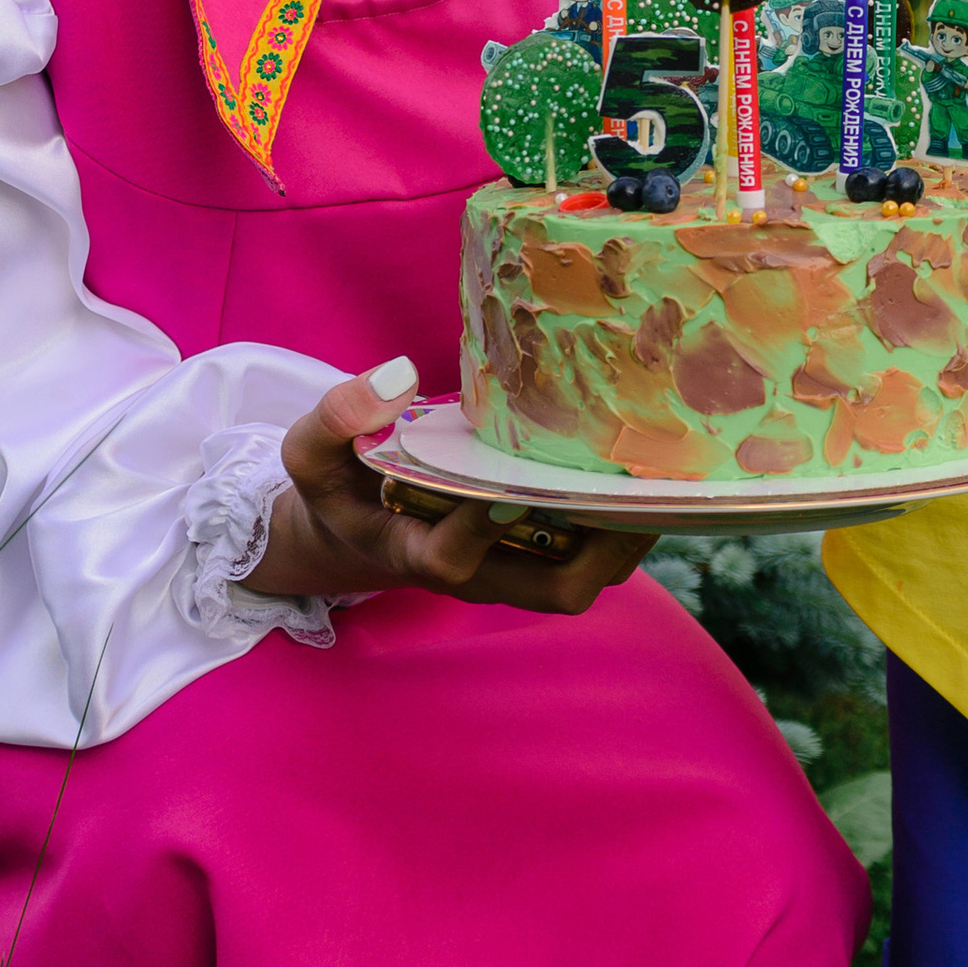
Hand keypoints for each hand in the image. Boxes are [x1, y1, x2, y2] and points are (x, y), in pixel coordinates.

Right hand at [241, 370, 652, 614]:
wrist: (349, 528)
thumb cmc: (335, 488)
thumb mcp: (310, 454)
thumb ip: (337, 417)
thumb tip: (398, 375)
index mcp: (415, 553)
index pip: (453, 555)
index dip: (482, 525)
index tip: (510, 484)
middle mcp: (474, 575)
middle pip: (553, 592)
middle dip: (603, 550)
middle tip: (635, 489)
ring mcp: (508, 573)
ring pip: (584, 581)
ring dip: (624, 540)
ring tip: (656, 481)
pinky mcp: (530, 559)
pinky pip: (589, 560)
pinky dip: (618, 528)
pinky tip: (638, 477)